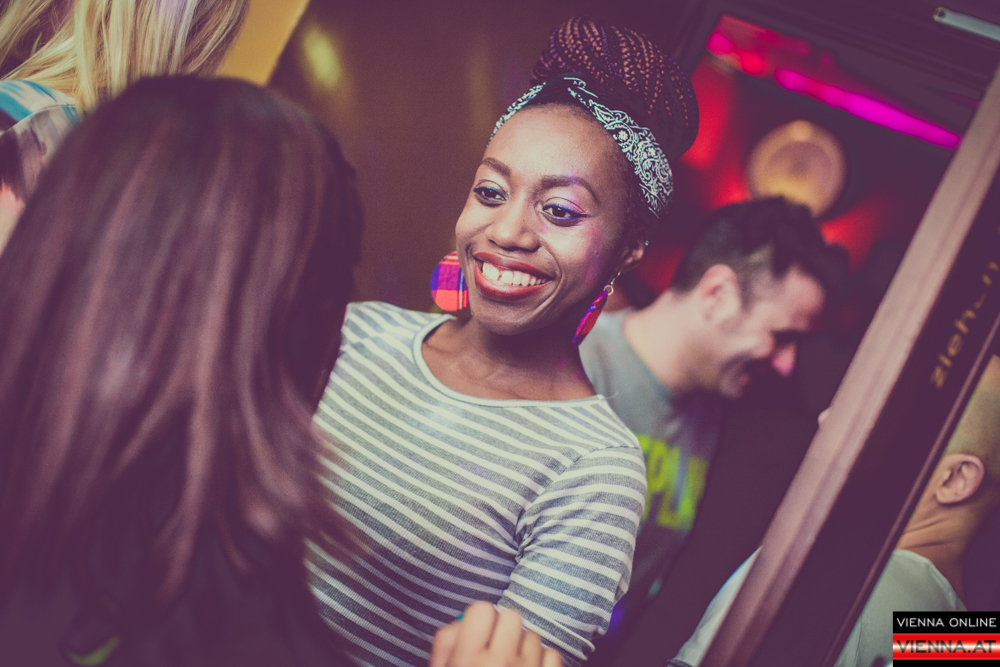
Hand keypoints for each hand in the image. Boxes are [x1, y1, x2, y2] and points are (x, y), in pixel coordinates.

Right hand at [429, 601, 561, 666]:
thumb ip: (445, 645)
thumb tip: (462, 619)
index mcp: (467, 660)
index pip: (482, 610)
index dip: (479, 620)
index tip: (478, 632)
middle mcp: (498, 664)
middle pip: (511, 617)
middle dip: (503, 629)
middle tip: (495, 647)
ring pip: (532, 635)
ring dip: (523, 646)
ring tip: (512, 665)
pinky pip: (553, 655)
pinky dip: (543, 661)